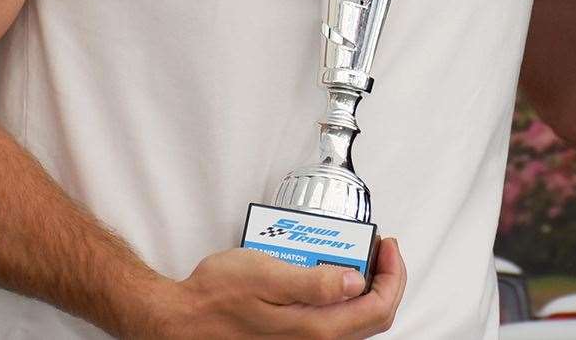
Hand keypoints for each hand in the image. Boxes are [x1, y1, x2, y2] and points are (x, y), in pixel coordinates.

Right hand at [138, 240, 405, 338]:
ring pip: (353, 321)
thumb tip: (355, 281)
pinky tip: (323, 275)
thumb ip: (315, 281)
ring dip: (360, 287)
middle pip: (372, 317)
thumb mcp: (267, 274)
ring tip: (347, 256)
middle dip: (382, 279)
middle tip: (375, 248)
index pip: (379, 308)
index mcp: (316, 329)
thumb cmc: (217, 297)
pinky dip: (338, 297)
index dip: (393, 275)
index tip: (387, 246)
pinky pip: (331, 322)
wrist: (183, 319)